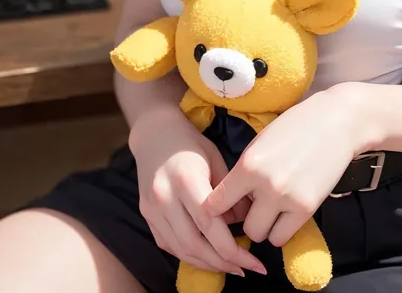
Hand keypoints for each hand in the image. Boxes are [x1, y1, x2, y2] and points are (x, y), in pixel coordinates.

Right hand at [129, 103, 266, 275]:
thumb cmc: (191, 142)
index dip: (232, 249)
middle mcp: (165, 197)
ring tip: (231, 267)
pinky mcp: (146, 216)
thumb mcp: (216, 157)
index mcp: (186, 179)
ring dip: (207, 264)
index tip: (254, 260)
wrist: (154, 132)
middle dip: (222, 263)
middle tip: (246, 269)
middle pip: (194, 244)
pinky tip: (208, 257)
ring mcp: (152, 209)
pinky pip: (169, 245)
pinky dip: (189, 255)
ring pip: (180, 250)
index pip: (209, 225)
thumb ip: (229, 192)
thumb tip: (244, 221)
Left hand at [204, 86, 363, 249]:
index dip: (216, 209)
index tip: (222, 208)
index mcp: (248, 164)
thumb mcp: (261, 142)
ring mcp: (287, 199)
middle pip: (242, 226)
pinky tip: (287, 211)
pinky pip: (283, 236)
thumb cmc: (296, 126)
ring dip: (265, 225)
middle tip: (256, 205)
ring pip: (262, 235)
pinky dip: (282, 228)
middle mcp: (265, 185)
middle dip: (247, 218)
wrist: (337, 121)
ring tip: (274, 208)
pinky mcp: (307, 208)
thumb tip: (232, 198)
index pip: (215, 204)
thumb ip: (245, 170)